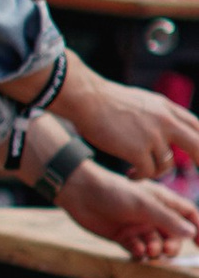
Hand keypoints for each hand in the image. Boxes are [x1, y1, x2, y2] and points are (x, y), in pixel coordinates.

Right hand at [57, 66, 198, 178]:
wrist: (89, 99)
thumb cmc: (108, 101)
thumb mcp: (143, 101)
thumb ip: (158, 114)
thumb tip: (167, 127)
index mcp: (167, 108)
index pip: (196, 126)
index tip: (198, 156)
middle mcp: (165, 122)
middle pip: (197, 145)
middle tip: (198, 172)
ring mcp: (153, 136)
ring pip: (167, 165)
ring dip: (155, 173)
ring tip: (139, 172)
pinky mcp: (137, 150)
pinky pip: (148, 172)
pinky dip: (140, 177)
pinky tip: (130, 176)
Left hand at [61, 163, 198, 260]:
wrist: (82, 194)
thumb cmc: (115, 192)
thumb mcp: (145, 205)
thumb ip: (168, 219)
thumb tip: (191, 233)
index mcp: (162, 201)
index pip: (187, 214)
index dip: (197, 228)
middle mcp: (152, 214)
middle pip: (172, 234)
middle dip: (172, 244)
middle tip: (166, 250)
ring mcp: (137, 226)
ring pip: (155, 244)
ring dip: (155, 249)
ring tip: (148, 249)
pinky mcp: (122, 236)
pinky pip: (137, 249)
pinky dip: (139, 252)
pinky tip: (136, 250)